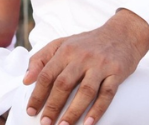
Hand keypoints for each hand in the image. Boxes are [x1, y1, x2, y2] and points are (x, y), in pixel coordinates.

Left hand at [23, 10, 148, 124]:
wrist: (122, 33)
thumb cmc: (87, 43)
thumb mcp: (62, 43)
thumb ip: (41, 59)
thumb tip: (26, 79)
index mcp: (65, 50)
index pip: (46, 74)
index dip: (37, 94)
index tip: (31, 110)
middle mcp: (82, 57)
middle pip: (63, 84)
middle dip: (52, 106)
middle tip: (45, 123)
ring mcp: (100, 65)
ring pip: (85, 91)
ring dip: (73, 111)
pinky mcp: (117, 72)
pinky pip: (107, 94)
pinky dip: (97, 110)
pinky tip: (88, 123)